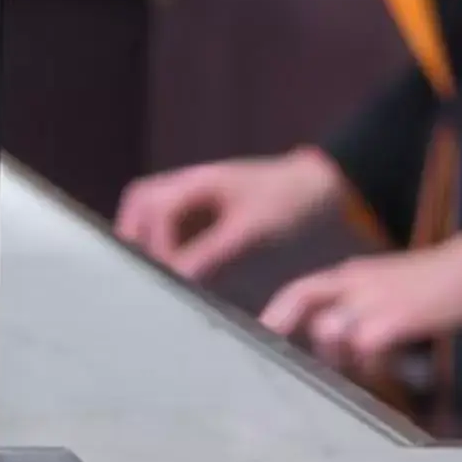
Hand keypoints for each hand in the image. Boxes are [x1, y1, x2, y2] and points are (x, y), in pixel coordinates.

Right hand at [115, 147, 343, 281]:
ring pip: (151, 214)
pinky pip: (173, 226)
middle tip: (146, 275)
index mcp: (195, 182)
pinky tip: (179, 273)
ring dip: (149, 242)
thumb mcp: (252, 232)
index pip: (152, 210)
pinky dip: (168, 246)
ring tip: (157, 277)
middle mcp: (187, 184)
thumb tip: (174, 280)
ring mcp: (195, 196)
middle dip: (136, 238)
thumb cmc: (291, 204)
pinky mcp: (206, 212)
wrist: (325, 189)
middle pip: (140, 204)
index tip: (170, 277)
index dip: (155, 245)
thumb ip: (210, 254)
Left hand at [261, 233, 461, 373]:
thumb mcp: (394, 287)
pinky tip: (389, 372)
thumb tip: (350, 344)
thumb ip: (367, 308)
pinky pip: (366, 345)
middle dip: (279, 324)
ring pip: (329, 328)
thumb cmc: (444, 282)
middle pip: (301, 296)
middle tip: (275, 358)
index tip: (262, 336)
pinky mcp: (399, 315)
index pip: (302, 289)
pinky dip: (371, 364)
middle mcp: (357, 281)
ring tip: (361, 372)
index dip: (277, 312)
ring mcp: (376, 297)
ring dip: (338, 358)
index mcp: (354, 274)